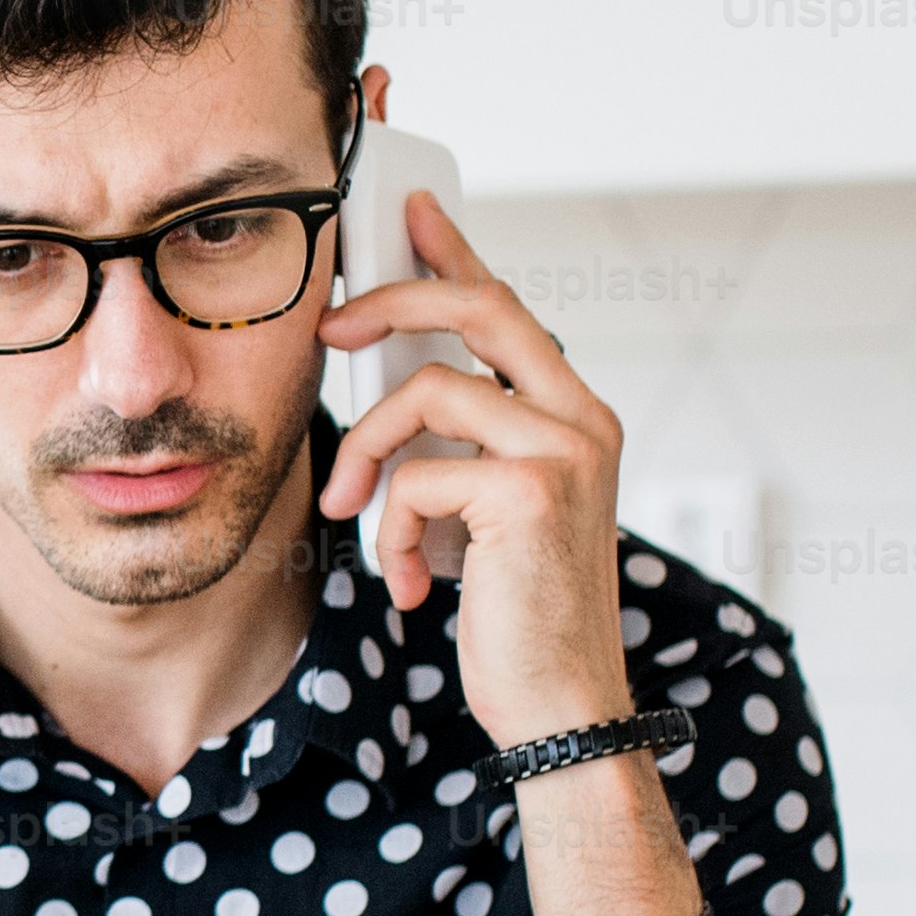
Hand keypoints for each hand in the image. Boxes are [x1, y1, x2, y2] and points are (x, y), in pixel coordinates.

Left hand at [318, 189, 632, 748]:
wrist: (558, 705)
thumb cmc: (516, 615)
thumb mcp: (481, 513)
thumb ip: (457, 446)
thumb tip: (388, 389)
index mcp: (575, 416)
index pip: (509, 308)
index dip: (457, 252)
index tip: (410, 210)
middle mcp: (584, 420)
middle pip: (479, 307)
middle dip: (392, 301)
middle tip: (331, 328)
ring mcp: (566, 450)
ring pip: (426, 395)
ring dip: (366, 456)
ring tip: (354, 515)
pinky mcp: (531, 490)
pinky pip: (416, 476)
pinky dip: (390, 533)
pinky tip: (410, 586)